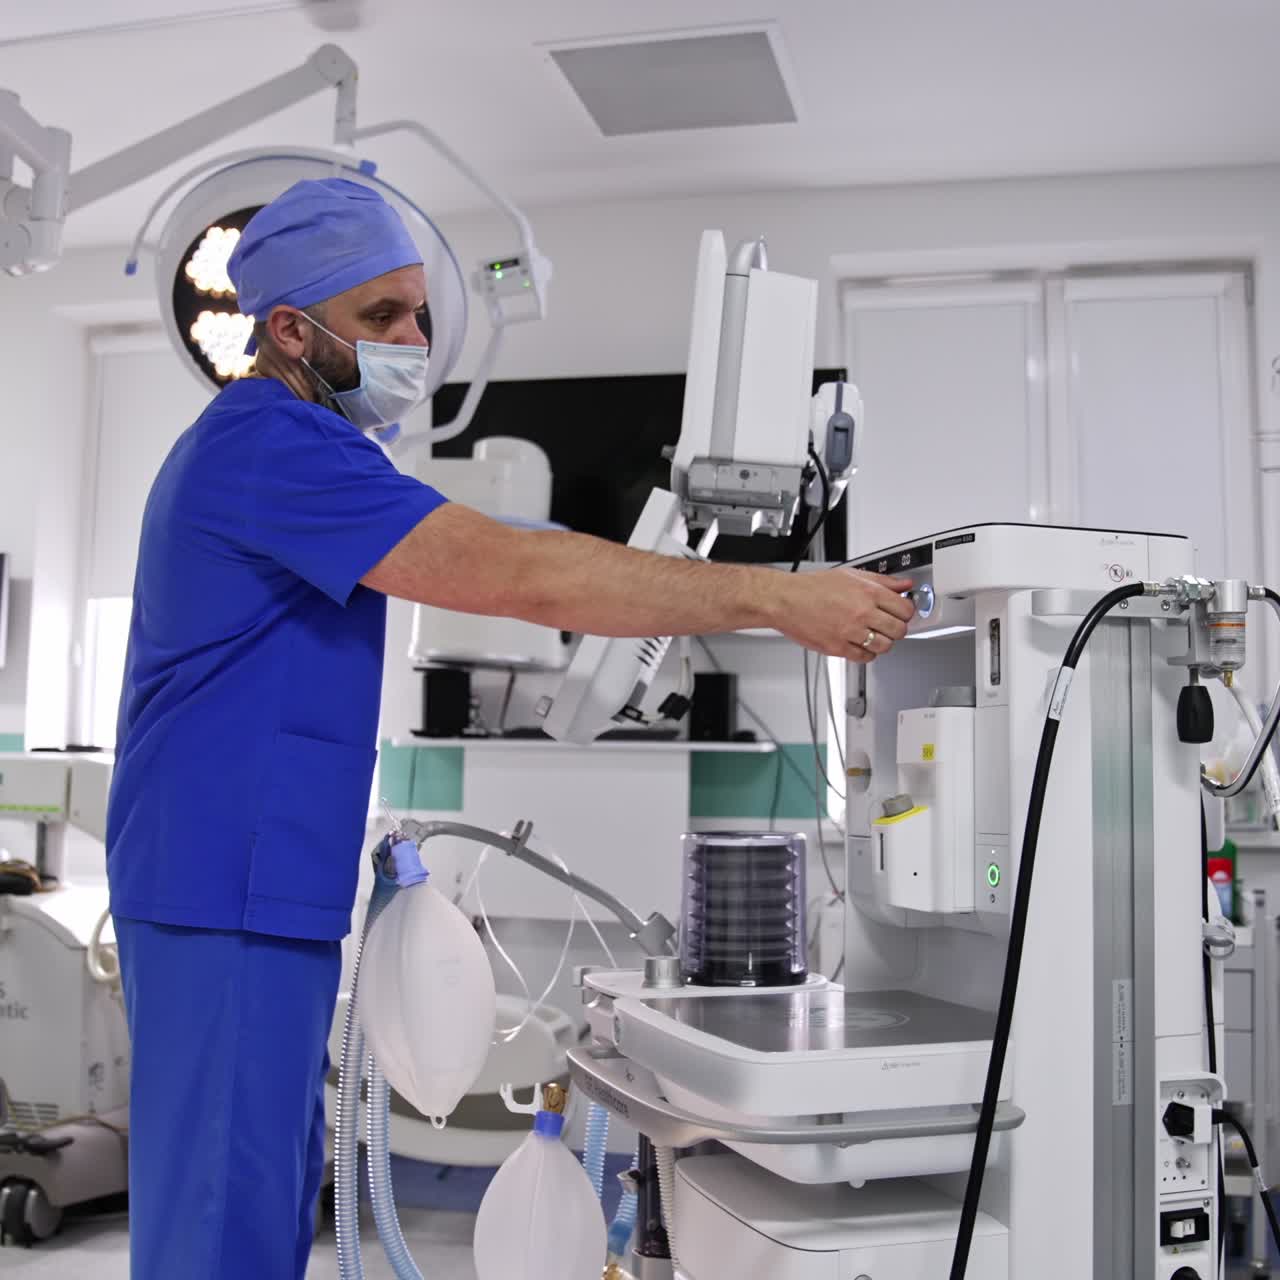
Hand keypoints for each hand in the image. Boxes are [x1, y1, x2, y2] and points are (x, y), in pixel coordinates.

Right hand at [772, 567, 914, 660]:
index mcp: (867, 592)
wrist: (784, 600)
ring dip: (883, 642)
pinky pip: (865, 657)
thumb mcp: (850, 575)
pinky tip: (860, 643)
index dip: (906, 611)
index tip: (901, 612)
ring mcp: (850, 632)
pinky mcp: (838, 647)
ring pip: (885, 646)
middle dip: (897, 628)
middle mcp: (862, 612)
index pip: (905, 608)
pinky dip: (866, 653)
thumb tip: (904, 585)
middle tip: (889, 625)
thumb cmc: (812, 587)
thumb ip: (881, 581)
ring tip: (874, 635)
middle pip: (899, 630)